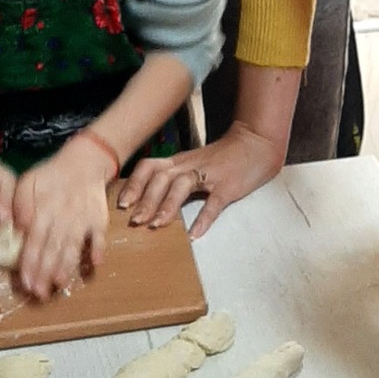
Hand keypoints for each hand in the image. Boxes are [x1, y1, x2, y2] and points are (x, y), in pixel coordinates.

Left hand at [12, 134, 112, 299]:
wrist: (84, 162)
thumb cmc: (52, 176)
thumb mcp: (29, 181)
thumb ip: (21, 202)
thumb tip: (19, 226)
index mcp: (43, 211)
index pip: (34, 241)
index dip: (30, 262)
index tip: (25, 282)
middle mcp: (62, 218)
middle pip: (52, 248)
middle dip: (45, 272)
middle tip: (39, 293)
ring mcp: (82, 219)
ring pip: (73, 245)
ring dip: (67, 265)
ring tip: (60, 283)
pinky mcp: (98, 219)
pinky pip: (99, 235)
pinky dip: (97, 248)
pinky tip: (95, 264)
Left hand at [117, 120, 284, 239]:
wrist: (256, 143)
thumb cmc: (223, 157)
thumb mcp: (194, 162)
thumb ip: (175, 176)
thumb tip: (149, 199)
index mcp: (179, 161)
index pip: (149, 167)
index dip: (134, 184)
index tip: (122, 204)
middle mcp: (190, 166)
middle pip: (161, 177)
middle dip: (145, 199)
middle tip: (135, 221)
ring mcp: (210, 175)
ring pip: (182, 185)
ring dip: (167, 205)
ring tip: (156, 225)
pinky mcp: (228, 186)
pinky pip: (213, 202)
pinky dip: (203, 218)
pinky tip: (194, 234)